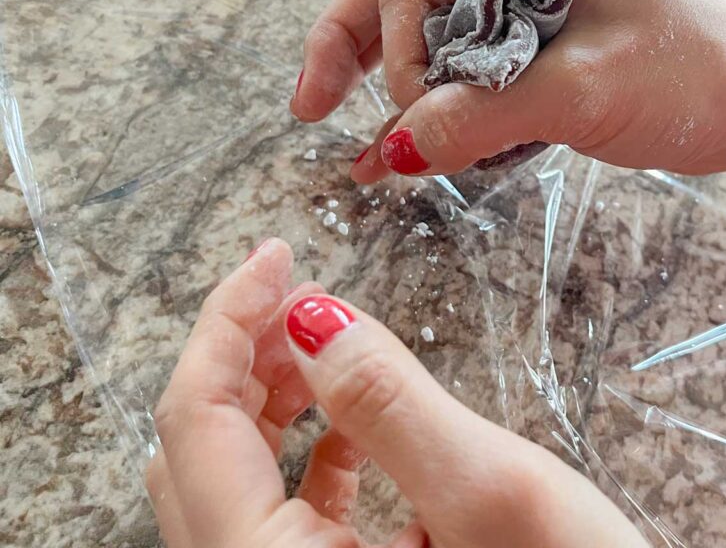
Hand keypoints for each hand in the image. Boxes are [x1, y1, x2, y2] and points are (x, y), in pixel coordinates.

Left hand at [147, 238, 648, 546]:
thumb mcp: (489, 494)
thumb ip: (389, 402)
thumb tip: (310, 314)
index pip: (195, 421)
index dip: (225, 321)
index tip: (275, 253)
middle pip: (200, 451)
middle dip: (244, 354)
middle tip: (300, 287)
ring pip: (234, 480)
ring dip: (269, 399)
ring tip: (322, 338)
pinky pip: (280, 513)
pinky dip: (305, 451)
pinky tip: (352, 419)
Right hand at [290, 0, 725, 180]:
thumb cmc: (690, 76)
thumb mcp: (583, 94)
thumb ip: (482, 116)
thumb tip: (391, 151)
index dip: (395, 62)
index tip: (413, 129)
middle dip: (351, 52)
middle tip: (308, 111)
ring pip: (420, 31)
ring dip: (386, 89)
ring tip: (359, 157)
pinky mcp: (527, 36)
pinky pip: (457, 65)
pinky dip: (427, 109)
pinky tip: (393, 155)